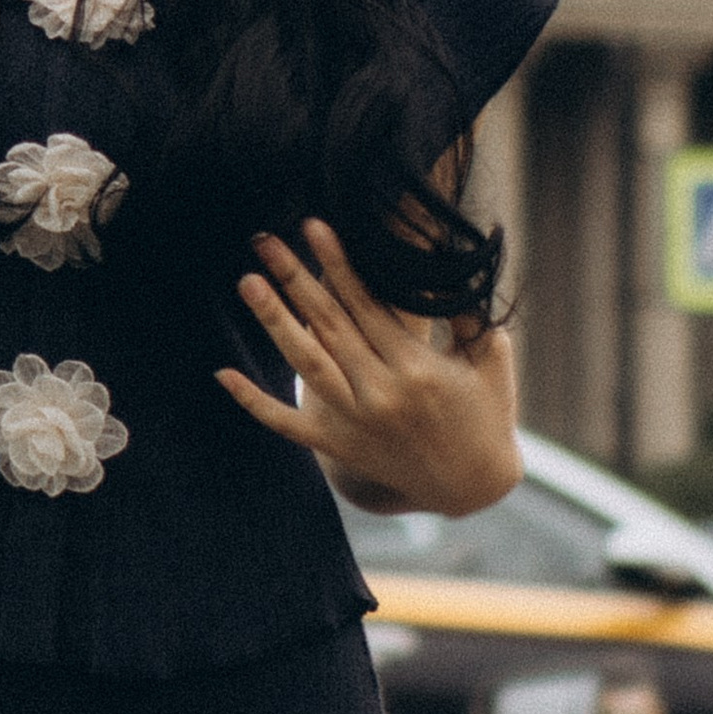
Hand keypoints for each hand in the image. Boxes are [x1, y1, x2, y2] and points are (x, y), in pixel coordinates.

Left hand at [215, 219, 521, 517]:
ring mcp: (356, 423)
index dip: (338, 263)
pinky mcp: (339, 447)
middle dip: (296, 278)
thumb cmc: (488, 410)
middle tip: (266, 240)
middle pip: (329, 325)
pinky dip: (254, 403)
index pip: (366, 305)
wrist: (474, 486)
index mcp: (418, 368)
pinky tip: (222, 374)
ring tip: (247, 282)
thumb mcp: (490, 357)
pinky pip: (288, 426)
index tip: (314, 227)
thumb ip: (464, 312)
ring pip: (305, 365)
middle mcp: (381, 394)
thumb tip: (438, 262)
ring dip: (273, 322)